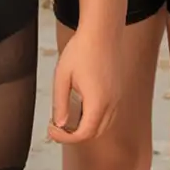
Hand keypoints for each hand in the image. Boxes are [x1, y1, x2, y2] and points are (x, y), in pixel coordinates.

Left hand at [49, 23, 120, 143]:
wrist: (102, 32)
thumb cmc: (81, 50)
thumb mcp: (62, 77)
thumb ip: (60, 103)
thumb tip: (60, 124)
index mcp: (97, 101)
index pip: (84, 134)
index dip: (65, 138)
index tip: (52, 130)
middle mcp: (111, 103)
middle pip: (94, 134)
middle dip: (74, 135)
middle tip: (56, 126)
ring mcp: (117, 98)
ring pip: (103, 126)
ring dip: (85, 128)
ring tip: (66, 118)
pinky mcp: (118, 92)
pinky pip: (108, 115)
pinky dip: (94, 119)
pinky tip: (79, 108)